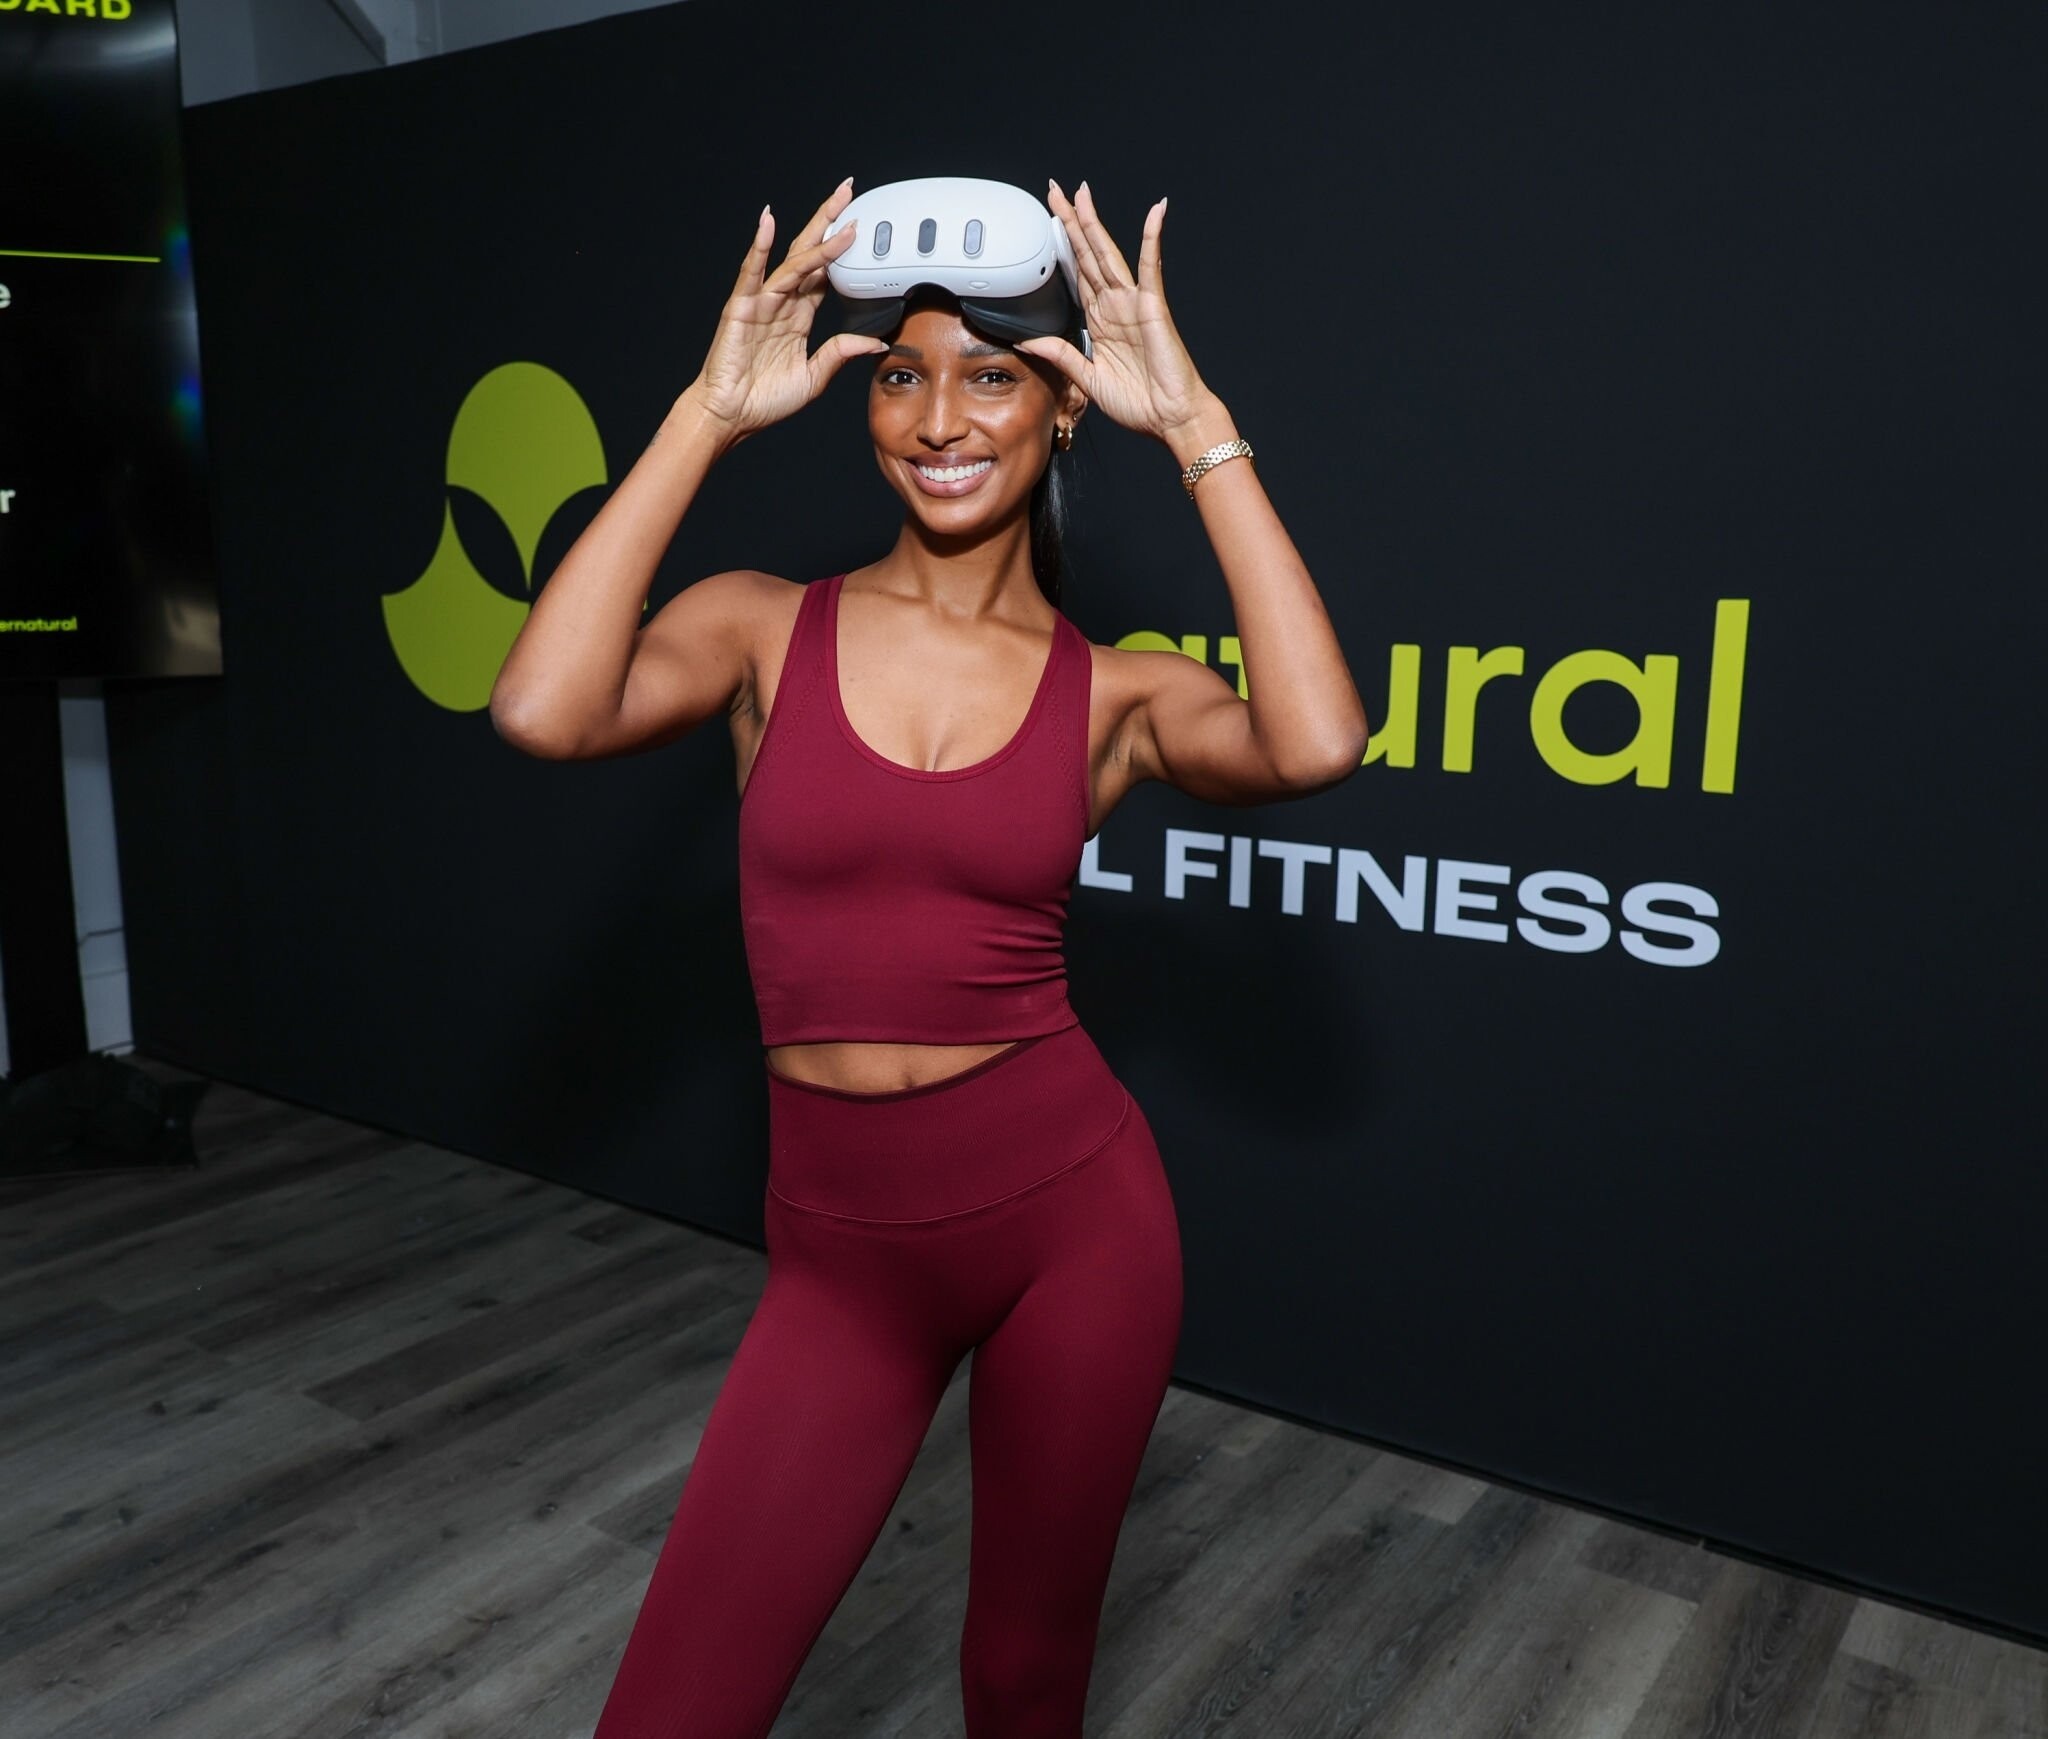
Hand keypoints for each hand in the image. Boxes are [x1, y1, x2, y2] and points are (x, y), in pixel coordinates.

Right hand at [686, 179, 889, 444]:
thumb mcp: (815, 377)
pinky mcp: (741, 308)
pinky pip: (752, 273)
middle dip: (829, 221)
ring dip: (815, 235)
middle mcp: (782, 303)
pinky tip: (768, 223)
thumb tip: (877, 343)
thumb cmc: (765, 400)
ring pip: (793, 261)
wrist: (731, 416)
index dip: (843, 251)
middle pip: (810, 253)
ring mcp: (761, 302)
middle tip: (849, 191)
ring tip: (836, 209)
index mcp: (798, 317)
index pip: (826, 274)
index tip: (862, 227)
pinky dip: (759, 247)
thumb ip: (841, 354)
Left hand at [1014, 181, 1223, 448]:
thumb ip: (1059, 355)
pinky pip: (1151, 267)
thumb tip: (1026, 341)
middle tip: (1054, 190)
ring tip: (1081, 193)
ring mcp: (1133, 303)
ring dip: (1094, 223)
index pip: (1075, 275)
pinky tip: (1156, 212)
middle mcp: (1114, 306)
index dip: (1061, 248)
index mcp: (1099, 322)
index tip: (1047, 222)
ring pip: (1108, 254)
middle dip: (1070, 222)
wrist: (1171, 419)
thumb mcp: (1087, 379)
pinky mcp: (1154, 306)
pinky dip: (1153, 238)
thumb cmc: (1139, 403)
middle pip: (1086, 255)